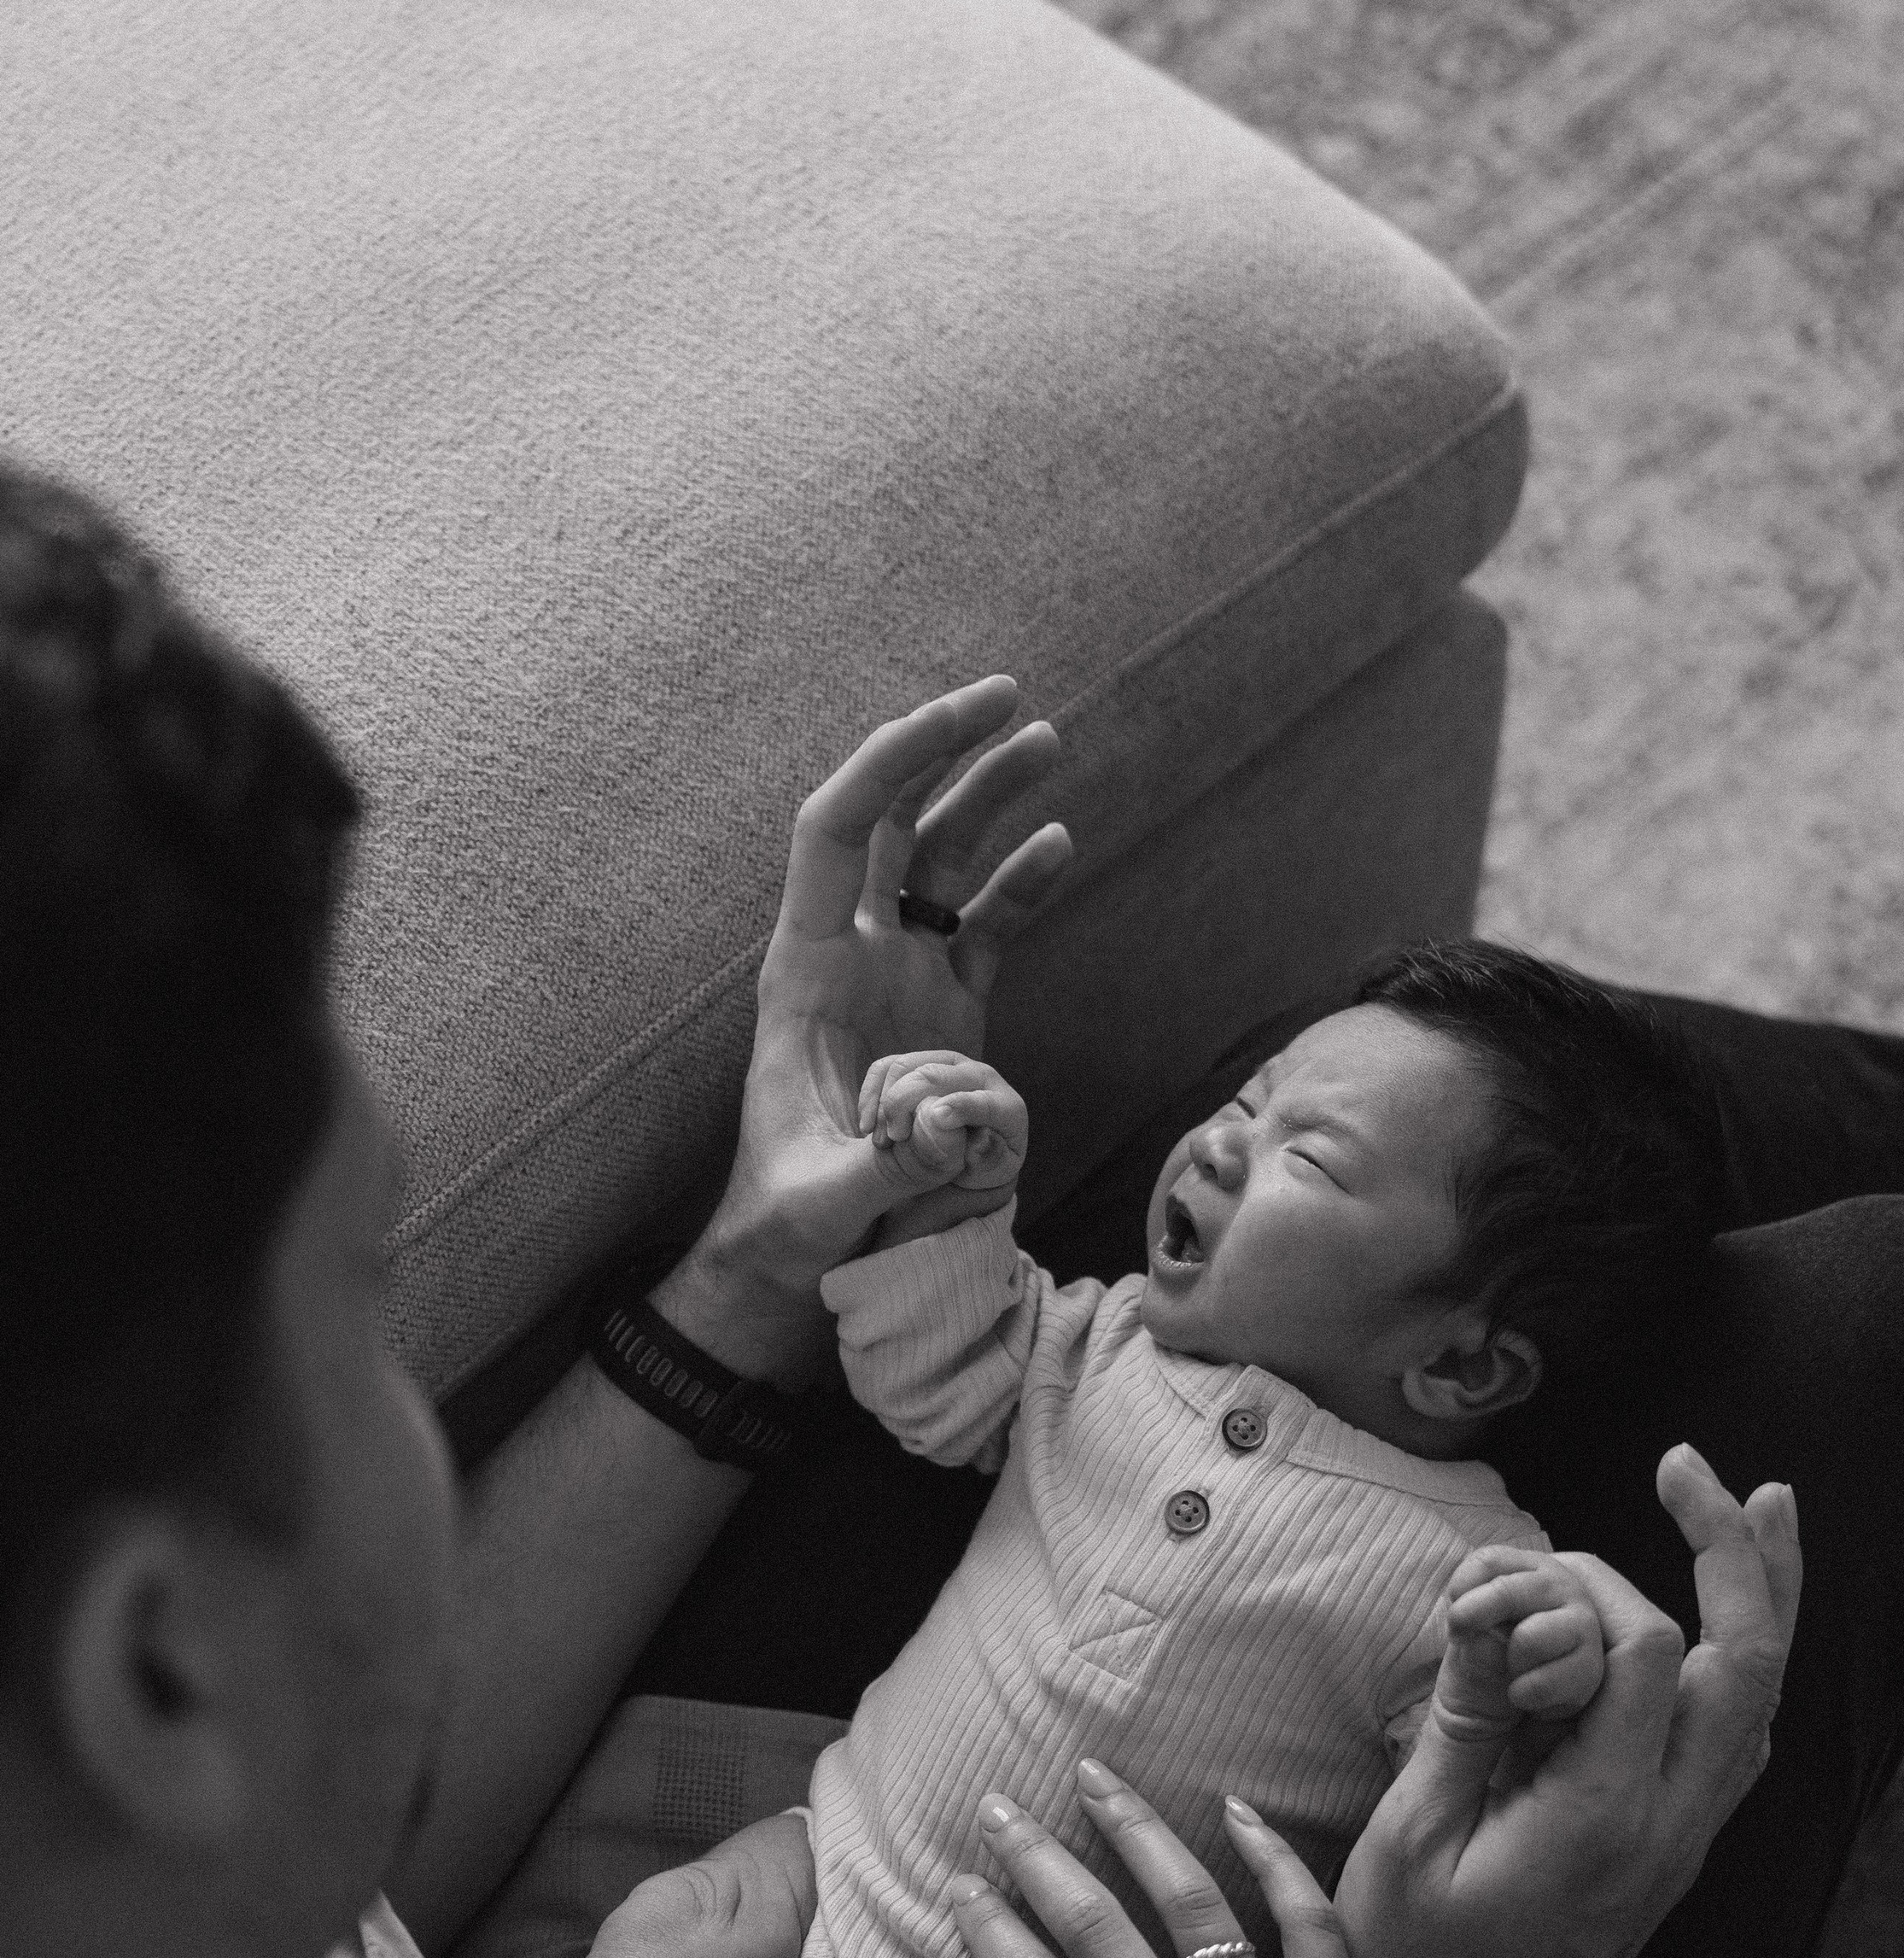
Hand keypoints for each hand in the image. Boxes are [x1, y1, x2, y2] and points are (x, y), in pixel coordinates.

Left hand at [693, 681, 1067, 1327]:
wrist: (796, 1259)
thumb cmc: (788, 1226)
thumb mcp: (822, 1203)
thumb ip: (883, 1165)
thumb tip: (952, 1126)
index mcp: (804, 971)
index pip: (836, 832)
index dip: (890, 762)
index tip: (960, 718)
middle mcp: (850, 956)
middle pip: (893, 823)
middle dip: (944, 752)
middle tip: (1011, 698)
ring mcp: (899, 980)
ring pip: (942, 863)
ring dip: (989, 799)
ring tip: (1051, 741)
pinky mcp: (942, 1016)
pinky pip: (982, 929)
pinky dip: (1019, 884)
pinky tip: (1061, 844)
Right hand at [858, 1049, 1027, 1220]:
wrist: (969, 1153)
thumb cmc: (981, 1166)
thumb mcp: (990, 1171)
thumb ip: (987, 1157)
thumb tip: (977, 1140)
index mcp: (1006, 1107)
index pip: (985, 1102)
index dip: (959, 1107)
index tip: (934, 1119)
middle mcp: (979, 1076)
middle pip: (934, 1076)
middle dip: (905, 1104)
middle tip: (892, 1140)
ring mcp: (949, 1064)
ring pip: (904, 1067)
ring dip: (885, 1103)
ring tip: (880, 1142)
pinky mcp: (921, 1062)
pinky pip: (886, 1067)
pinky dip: (870, 1094)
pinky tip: (865, 1126)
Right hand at [949, 1769, 1469, 1957]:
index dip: (987, 1926)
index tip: (959, 1882)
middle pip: (1091, 1928)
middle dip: (1035, 1855)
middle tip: (998, 1805)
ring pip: (1191, 1904)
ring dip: (1136, 1830)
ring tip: (1099, 1778)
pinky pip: (1307, 1923)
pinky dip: (1274, 1859)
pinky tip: (1240, 1810)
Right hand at [1338, 1446, 1799, 1957]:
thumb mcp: (1412, 1837)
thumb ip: (1465, 1716)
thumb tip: (1490, 1602)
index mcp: (1601, 1821)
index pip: (1638, 1652)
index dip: (1574, 1589)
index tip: (1495, 1590)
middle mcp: (1669, 1827)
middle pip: (1745, 1663)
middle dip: (1730, 1554)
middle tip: (1686, 1466)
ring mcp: (1684, 1842)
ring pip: (1760, 1699)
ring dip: (1761, 1598)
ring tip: (1764, 1502)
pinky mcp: (1674, 1849)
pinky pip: (1738, 1740)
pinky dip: (1742, 1665)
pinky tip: (1728, 1619)